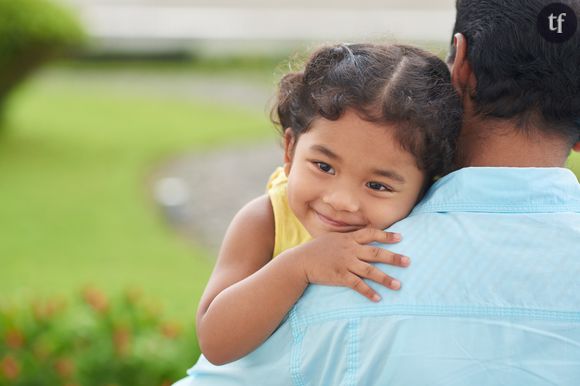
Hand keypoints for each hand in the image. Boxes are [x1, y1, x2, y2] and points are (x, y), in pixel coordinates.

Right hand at [290, 228, 409, 301]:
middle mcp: (350, 250)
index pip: (371, 234)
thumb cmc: (315, 250)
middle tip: (408, 261)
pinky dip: (368, 292)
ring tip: (398, 285)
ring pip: (370, 271)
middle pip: (376, 253)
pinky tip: (378, 298)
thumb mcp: (332, 238)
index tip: (400, 238)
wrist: (300, 261)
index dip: (386, 236)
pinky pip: (357, 285)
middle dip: (393, 257)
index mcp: (348, 239)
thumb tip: (360, 238)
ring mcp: (345, 263)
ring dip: (385, 278)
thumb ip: (347, 239)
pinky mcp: (340, 277)